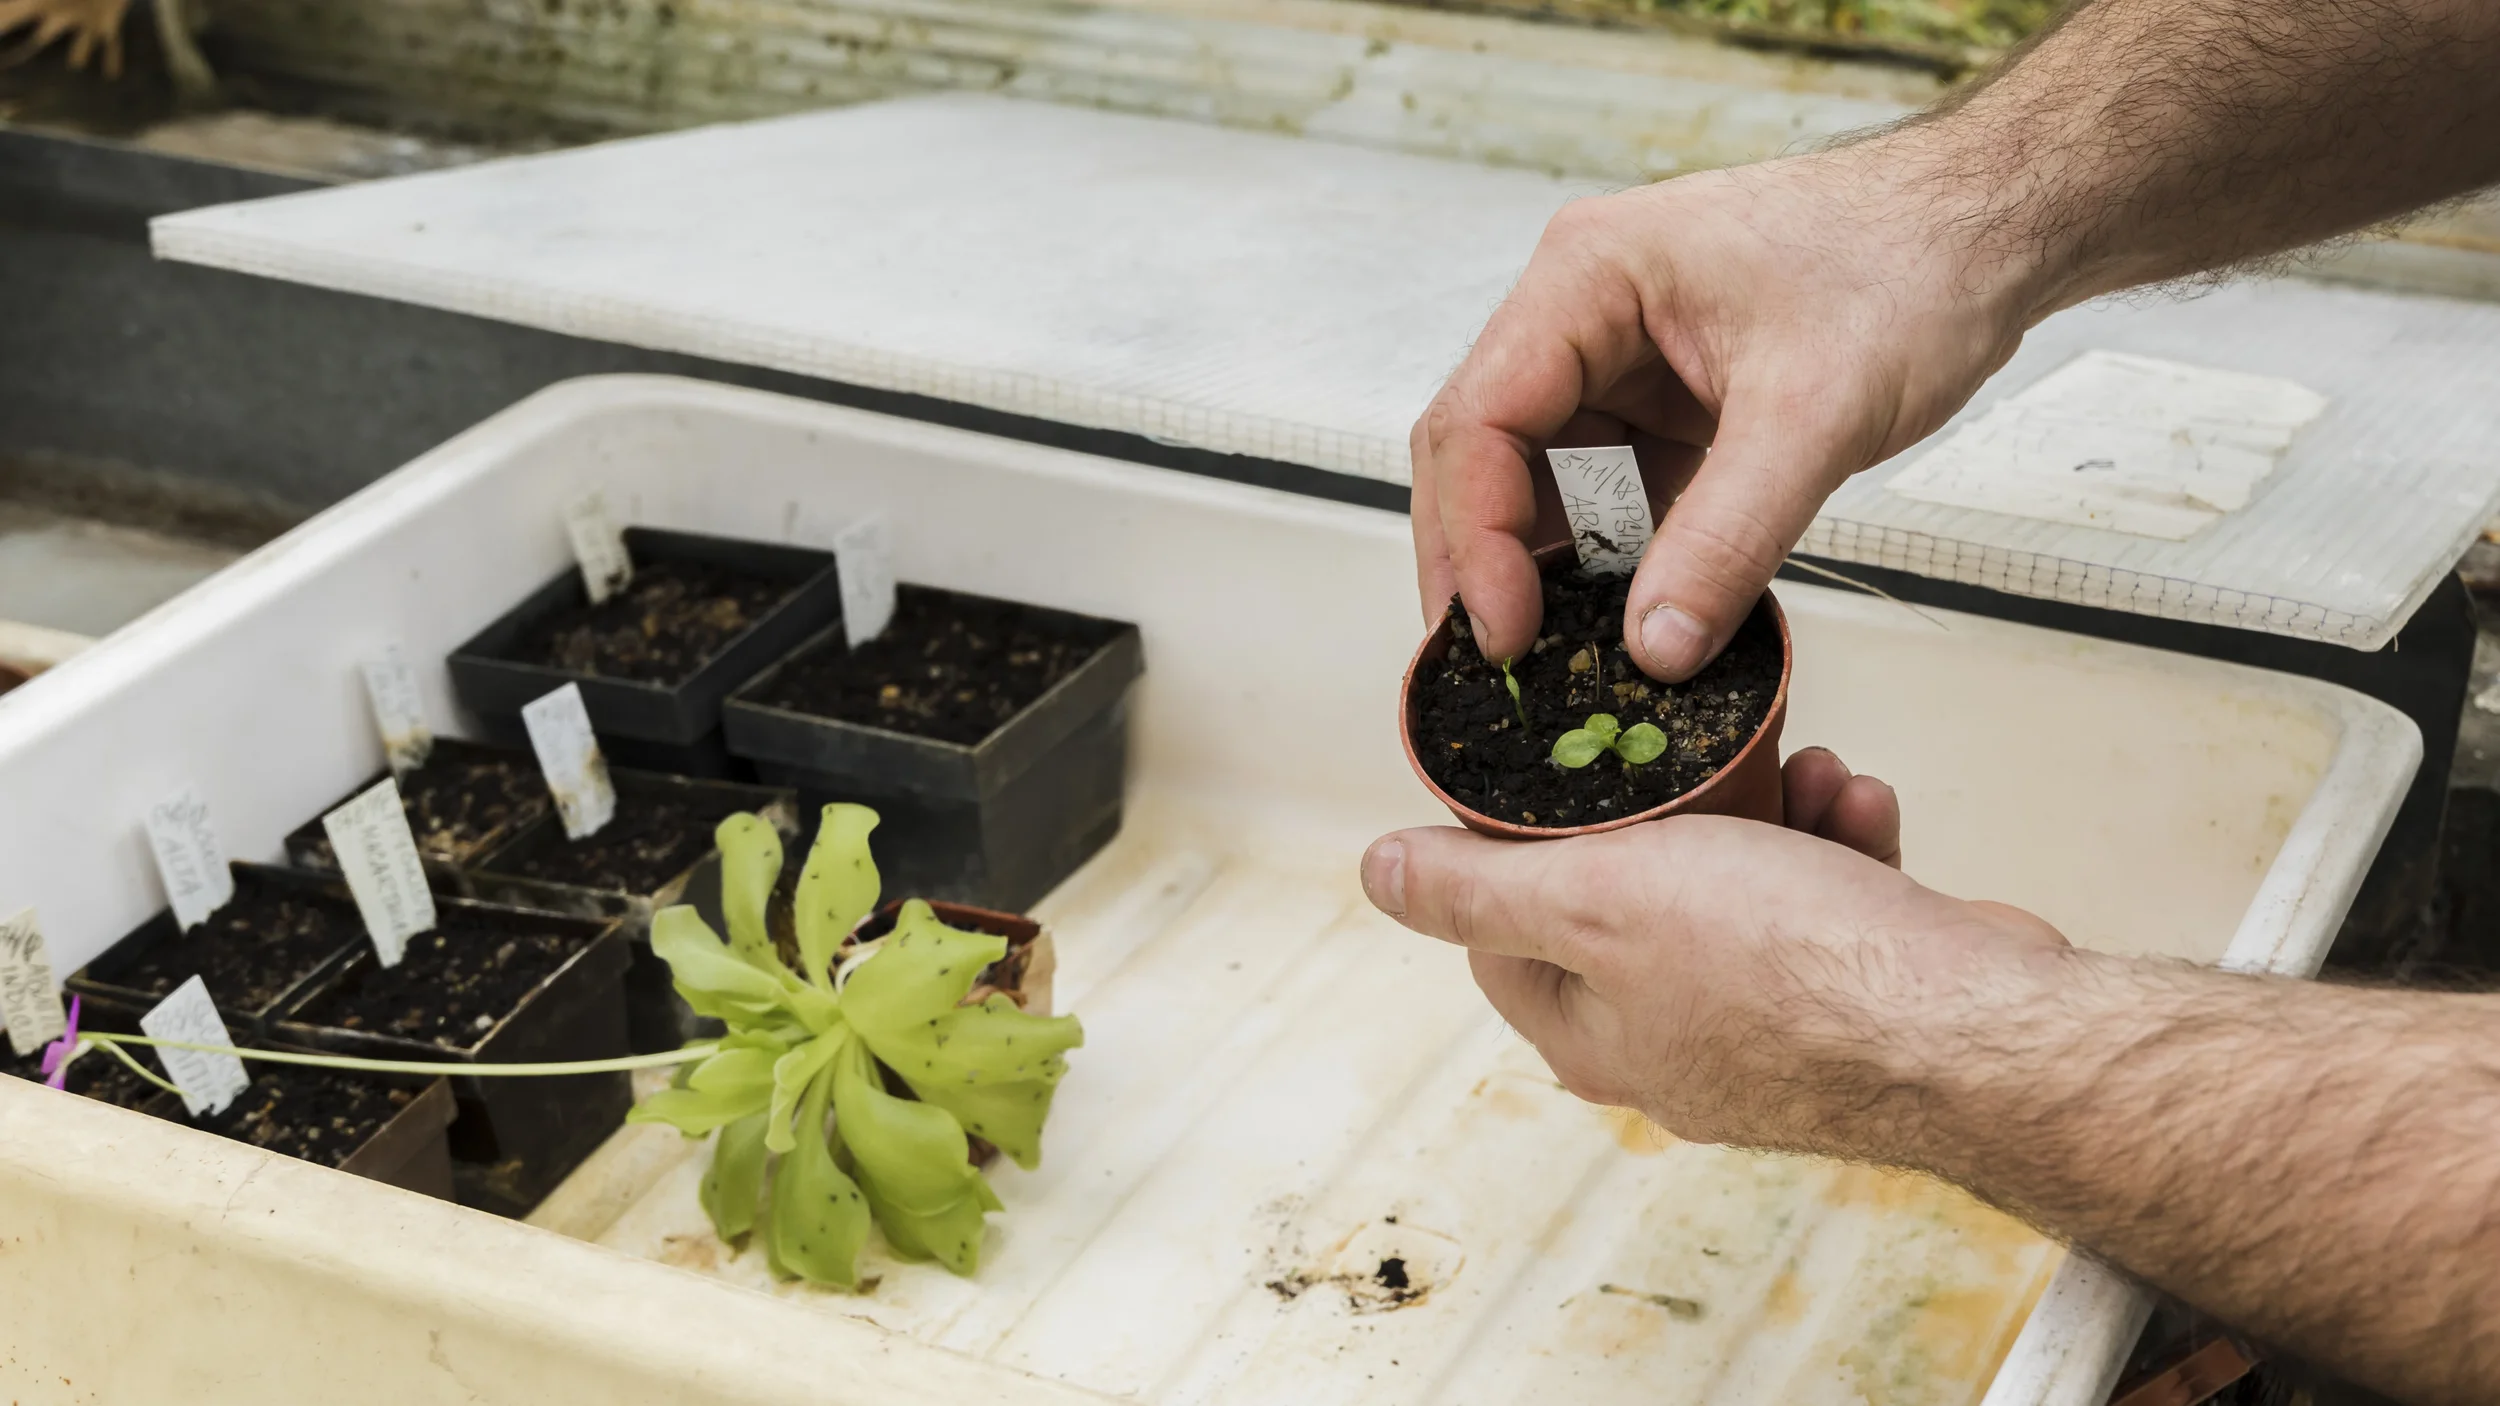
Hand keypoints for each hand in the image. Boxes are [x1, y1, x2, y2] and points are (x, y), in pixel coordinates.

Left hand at [1358, 748, 2068, 1157]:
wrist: (1977, 1025)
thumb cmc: (1797, 974)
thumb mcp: (1595, 899)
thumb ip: (1478, 887)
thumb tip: (1381, 876)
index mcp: (1591, 1036)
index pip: (1503, 930)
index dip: (1521, 840)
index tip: (1559, 770)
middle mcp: (1675, 1044)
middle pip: (1629, 898)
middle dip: (1671, 810)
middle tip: (1693, 754)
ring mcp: (1770, 1026)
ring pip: (1737, 886)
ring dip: (1768, 813)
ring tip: (1800, 774)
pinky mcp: (1853, 1000)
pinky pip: (1823, 902)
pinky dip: (1838, 844)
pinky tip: (1856, 808)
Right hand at [1410, 143, 2044, 679]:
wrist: (1987, 232)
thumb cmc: (1910, 264)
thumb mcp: (1817, 414)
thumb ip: (1729, 537)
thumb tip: (1655, 649)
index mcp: (1587, 277)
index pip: (1479, 420)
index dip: (1476, 538)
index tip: (1504, 633)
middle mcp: (1582, 314)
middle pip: (1484, 456)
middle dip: (1485, 566)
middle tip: (1498, 673)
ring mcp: (1619, 362)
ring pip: (1538, 483)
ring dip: (1541, 571)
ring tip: (1551, 664)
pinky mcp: (1662, 405)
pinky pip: (1605, 494)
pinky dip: (1605, 562)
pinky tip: (1616, 622)